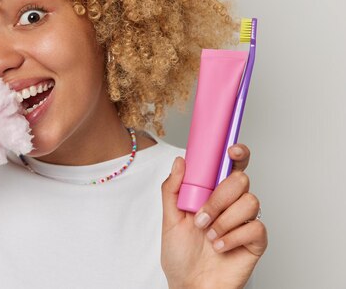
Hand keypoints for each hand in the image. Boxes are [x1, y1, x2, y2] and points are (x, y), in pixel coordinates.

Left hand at [160, 144, 267, 288]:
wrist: (190, 285)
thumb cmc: (180, 255)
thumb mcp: (169, 219)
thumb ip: (173, 188)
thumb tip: (180, 161)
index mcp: (212, 193)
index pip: (230, 166)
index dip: (237, 153)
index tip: (231, 150)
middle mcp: (231, 204)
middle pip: (241, 179)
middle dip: (219, 198)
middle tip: (201, 217)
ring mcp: (245, 221)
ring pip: (250, 201)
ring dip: (223, 220)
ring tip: (209, 236)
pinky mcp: (256, 241)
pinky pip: (255, 227)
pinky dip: (233, 237)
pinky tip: (220, 246)